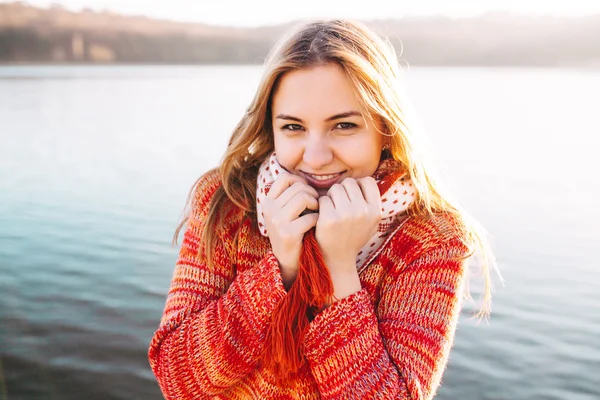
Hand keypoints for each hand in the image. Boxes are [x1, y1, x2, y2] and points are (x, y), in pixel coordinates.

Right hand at [261, 173, 318, 287]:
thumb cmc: (291, 231)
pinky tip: (317, 224)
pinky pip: (310, 217)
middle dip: (312, 193)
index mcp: (268, 201)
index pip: (284, 177)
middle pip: (298, 187)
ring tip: (317, 211)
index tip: (307, 191)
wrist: (287, 260)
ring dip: (316, 204)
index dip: (300, 181)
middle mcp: (269, 209)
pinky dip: (317, 219)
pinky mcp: (288, 234)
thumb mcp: (283, 212)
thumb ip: (290, 196)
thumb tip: (306, 178)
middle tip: (316, 204)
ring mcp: (277, 222)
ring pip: (303, 198)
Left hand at [315, 177, 381, 274]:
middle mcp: (363, 212)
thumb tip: (363, 180)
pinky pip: (323, 199)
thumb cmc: (353, 237)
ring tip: (331, 208)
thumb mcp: (371, 223)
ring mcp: (346, 215)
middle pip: (349, 183)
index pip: (368, 181)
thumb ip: (370, 203)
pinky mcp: (329, 219)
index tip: (352, 195)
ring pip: (335, 188)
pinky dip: (321, 205)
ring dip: (331, 196)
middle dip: (342, 190)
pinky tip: (323, 215)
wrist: (338, 259)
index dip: (358, 184)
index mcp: (376, 211)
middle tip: (338, 203)